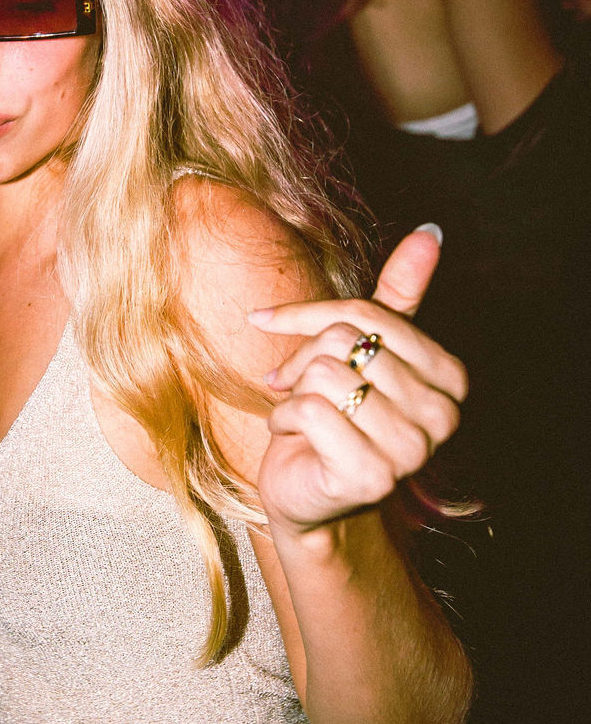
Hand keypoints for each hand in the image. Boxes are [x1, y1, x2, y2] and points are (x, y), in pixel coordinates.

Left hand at [251, 226, 466, 535]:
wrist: (306, 492)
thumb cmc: (332, 416)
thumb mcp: (362, 351)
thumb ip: (400, 296)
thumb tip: (431, 231)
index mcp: (450, 378)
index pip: (368, 315)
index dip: (309, 317)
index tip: (272, 324)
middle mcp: (443, 416)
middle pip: (344, 343)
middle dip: (301, 362)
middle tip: (294, 388)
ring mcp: (412, 451)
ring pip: (324, 374)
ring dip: (293, 393)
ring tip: (299, 415)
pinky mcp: (371, 477)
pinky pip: (307, 410)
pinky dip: (283, 418)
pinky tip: (291, 437)